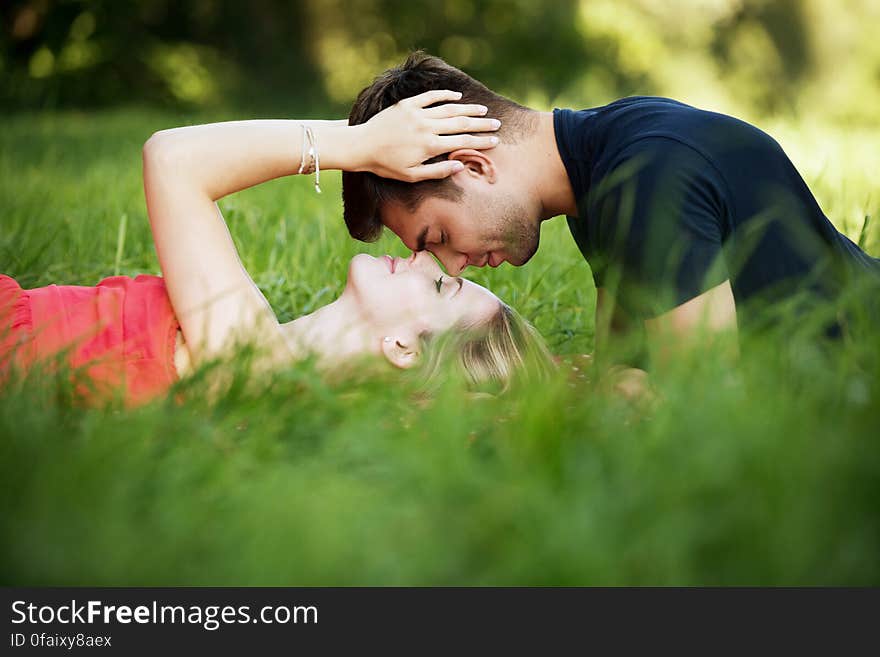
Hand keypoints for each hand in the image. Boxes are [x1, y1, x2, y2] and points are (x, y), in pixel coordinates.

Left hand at [358, 89, 500, 181]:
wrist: (361, 146)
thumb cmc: (386, 165)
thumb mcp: (412, 175)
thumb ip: (437, 171)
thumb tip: (460, 165)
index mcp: (429, 146)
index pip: (462, 142)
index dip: (481, 141)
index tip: (495, 141)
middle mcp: (426, 127)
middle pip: (460, 124)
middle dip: (481, 124)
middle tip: (496, 124)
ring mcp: (417, 113)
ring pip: (449, 109)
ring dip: (468, 109)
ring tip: (482, 111)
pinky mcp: (407, 105)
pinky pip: (430, 97)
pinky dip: (445, 95)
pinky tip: (457, 97)